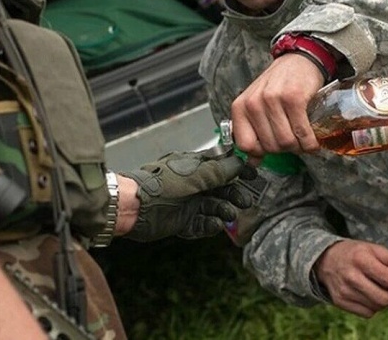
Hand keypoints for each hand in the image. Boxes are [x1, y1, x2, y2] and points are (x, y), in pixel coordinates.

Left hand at [121, 150, 253, 241]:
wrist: (134, 207)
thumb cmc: (160, 185)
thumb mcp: (194, 175)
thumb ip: (218, 171)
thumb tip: (239, 162)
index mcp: (193, 167)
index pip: (221, 166)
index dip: (238, 171)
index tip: (253, 176)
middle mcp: (192, 184)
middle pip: (220, 189)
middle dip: (233, 194)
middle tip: (246, 202)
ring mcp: (187, 203)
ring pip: (212, 207)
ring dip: (223, 211)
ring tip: (229, 215)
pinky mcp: (181, 222)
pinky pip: (201, 224)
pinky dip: (209, 225)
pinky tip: (216, 225)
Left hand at [231, 53, 324, 158]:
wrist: (298, 61)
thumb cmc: (277, 85)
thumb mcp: (257, 106)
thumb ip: (252, 132)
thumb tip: (253, 162)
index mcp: (240, 107)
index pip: (245, 145)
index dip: (260, 152)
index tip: (271, 148)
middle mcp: (253, 103)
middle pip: (270, 146)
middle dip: (284, 149)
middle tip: (292, 140)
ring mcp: (273, 100)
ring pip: (286, 142)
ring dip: (299, 147)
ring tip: (302, 139)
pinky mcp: (294, 98)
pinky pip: (302, 133)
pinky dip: (310, 142)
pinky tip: (311, 139)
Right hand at [314, 240, 387, 317]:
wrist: (324, 260)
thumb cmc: (353, 253)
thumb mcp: (372, 248)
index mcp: (360, 259)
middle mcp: (351, 276)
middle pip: (383, 298)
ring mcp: (345, 291)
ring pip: (376, 306)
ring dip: (386, 302)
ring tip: (384, 290)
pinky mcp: (340, 302)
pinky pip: (367, 313)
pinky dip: (374, 307)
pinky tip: (371, 295)